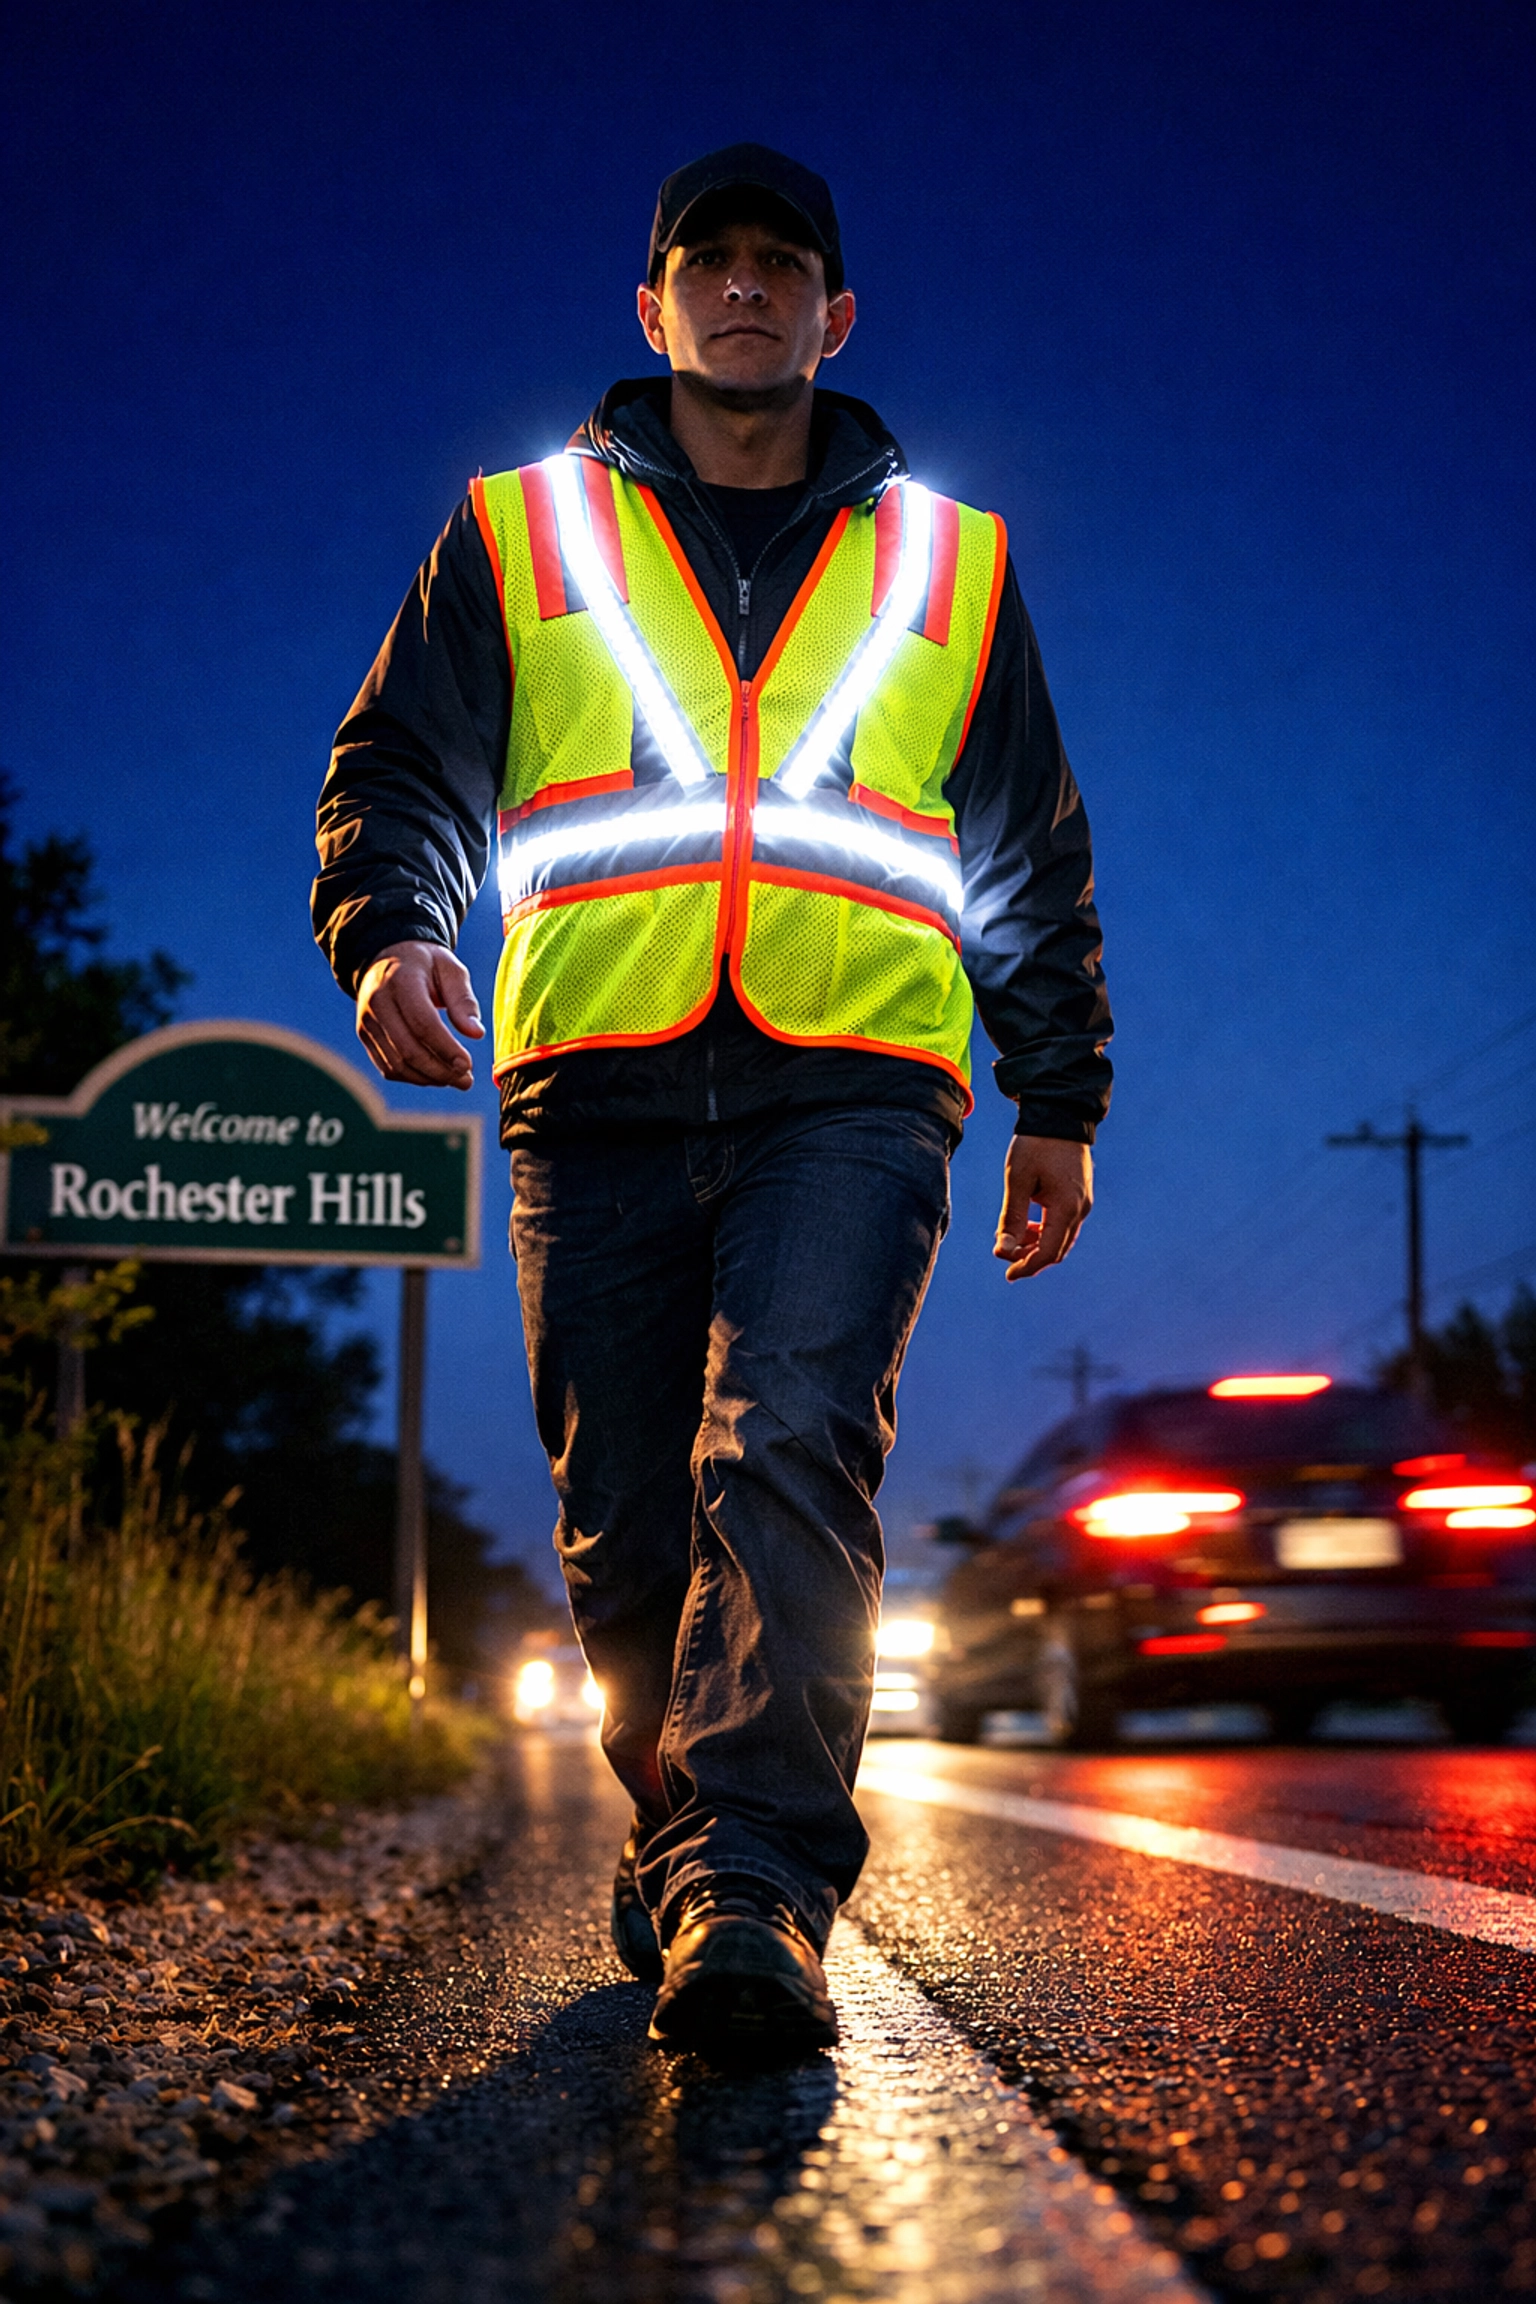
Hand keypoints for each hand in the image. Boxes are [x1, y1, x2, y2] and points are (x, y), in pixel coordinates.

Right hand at [355, 941, 483, 1089]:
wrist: (389, 958)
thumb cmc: (427, 965)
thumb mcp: (451, 970)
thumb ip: (464, 1000)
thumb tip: (476, 1034)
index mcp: (401, 980)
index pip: (422, 1023)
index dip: (445, 1048)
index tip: (468, 1064)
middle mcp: (378, 1002)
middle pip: (408, 1049)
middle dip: (440, 1070)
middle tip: (466, 1080)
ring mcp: (367, 1021)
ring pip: (397, 1063)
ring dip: (428, 1078)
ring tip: (455, 1079)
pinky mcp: (365, 1036)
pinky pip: (388, 1066)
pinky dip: (413, 1077)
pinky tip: (435, 1076)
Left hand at [994, 1136, 1093, 1281]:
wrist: (1060, 1115)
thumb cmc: (1035, 1146)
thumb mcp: (1018, 1181)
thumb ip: (1012, 1219)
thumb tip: (1003, 1252)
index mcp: (1066, 1207)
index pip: (1048, 1252)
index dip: (1027, 1267)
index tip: (1008, 1274)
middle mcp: (1081, 1209)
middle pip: (1058, 1250)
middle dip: (1031, 1259)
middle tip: (1006, 1258)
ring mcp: (1084, 1203)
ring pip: (1062, 1238)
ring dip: (1038, 1245)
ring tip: (1013, 1239)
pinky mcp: (1081, 1196)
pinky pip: (1065, 1224)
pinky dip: (1046, 1232)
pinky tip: (1028, 1226)